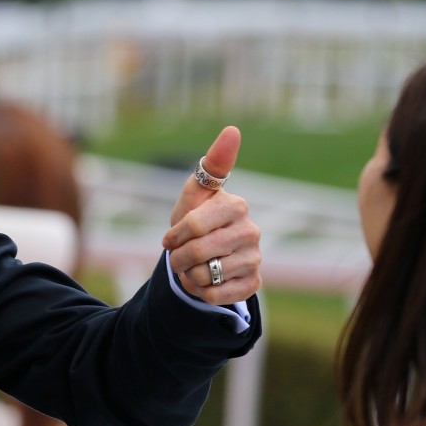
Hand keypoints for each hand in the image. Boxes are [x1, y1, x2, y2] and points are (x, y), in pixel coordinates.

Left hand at [162, 126, 261, 304]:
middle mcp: (252, 232)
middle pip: (197, 253)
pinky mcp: (253, 284)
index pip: (193, 225)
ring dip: (188, 275)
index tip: (170, 238)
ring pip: (205, 277)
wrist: (204, 256)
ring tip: (194, 267)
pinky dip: (200, 292)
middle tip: (179, 256)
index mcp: (237, 206)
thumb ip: (212, 164)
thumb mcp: (196, 192)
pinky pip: (215, 296)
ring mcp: (255, 259)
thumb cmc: (197, 218)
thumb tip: (233, 129)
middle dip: (178, 258)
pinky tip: (205, 282)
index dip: (174, 235)